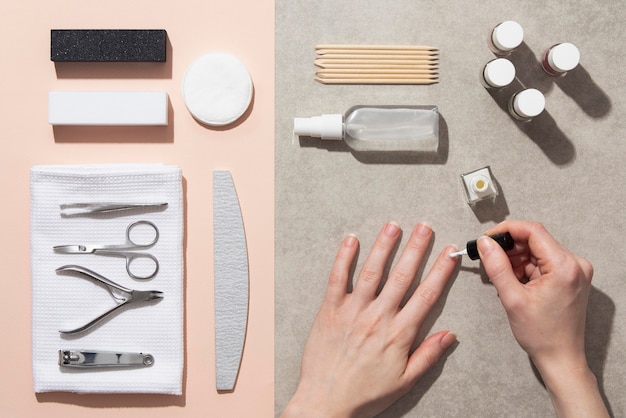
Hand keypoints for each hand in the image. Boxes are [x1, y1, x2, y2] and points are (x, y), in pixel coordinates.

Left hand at [282, 222, 458, 417]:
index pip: (426, 295)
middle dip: (415, 248)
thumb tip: (450, 335)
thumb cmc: (365, 394)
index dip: (440, 271)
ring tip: (393, 225)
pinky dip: (343, 258)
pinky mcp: (330, 311)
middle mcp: (378, 317)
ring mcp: (352, 311)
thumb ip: (428, 355)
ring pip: (371, 272)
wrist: (325, 402)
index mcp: (399, 334)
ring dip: (383, 247)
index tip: (449, 252)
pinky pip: (337, 279)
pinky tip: (351, 239)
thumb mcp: (404, 382)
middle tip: (424, 226)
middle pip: (401, 276)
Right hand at [478, 221, 608, 416]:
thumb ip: (496, 266)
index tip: (488, 238)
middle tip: (490, 260)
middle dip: (510, 248)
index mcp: (564, 266)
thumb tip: (485, 243)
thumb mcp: (512, 298)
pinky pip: (544, 261)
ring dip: (518, 259)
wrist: (560, 357)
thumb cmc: (541, 334)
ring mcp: (575, 270)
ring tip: (504, 278)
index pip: (533, 231)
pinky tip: (517, 282)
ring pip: (538, 250)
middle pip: (535, 240)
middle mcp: (575, 264)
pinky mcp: (571, 277)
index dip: (506, 230)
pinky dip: (527, 267)